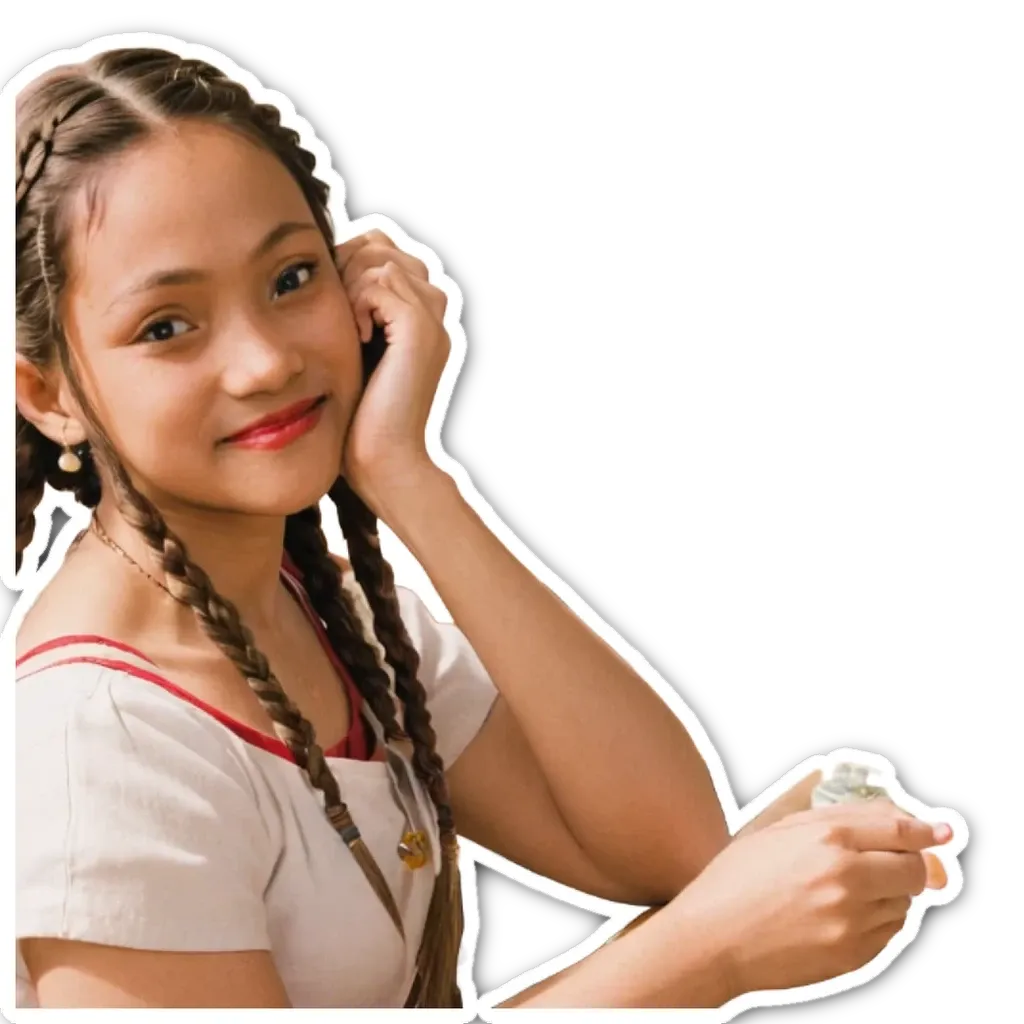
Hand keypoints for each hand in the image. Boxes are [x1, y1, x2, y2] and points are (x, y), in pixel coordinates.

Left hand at [333, 229, 450, 516]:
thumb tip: (317, 274)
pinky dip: (358, 301)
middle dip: (346, 265)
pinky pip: (381, 281)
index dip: (347, 261)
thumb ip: (349, 315)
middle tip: (334, 309)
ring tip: (348, 325)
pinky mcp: (420, 332)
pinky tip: (355, 334)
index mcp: (420, 316)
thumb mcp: (351, 355)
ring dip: (351, 284)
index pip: (382, 249)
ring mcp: (432, 321)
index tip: (330, 301)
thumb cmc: (358, 420)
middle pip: (383, 244)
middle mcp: (434, 313)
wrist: (384, 462)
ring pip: (382, 258)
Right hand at [668, 800, 953, 998]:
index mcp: (826, 838)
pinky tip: (845, 914)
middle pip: (914, 868)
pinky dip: (879, 920)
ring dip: (890, 893)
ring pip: (903, 902)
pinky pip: (889, 932)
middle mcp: (846, 877)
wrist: (713, 938)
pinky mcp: (853, 955)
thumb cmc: (737, 880)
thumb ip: (837, 821)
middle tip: (894, 863)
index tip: (940, 831)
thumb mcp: (779, 831)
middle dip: (912, 864)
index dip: (924, 830)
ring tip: (851, 891)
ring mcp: (852, 920)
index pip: (899, 830)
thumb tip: (895, 822)